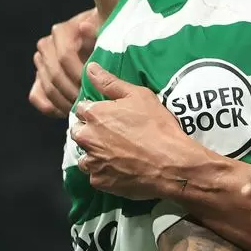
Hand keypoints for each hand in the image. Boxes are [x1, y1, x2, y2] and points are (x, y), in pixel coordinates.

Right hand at [29, 9, 100, 117]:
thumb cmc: (106, 37)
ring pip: (47, 88)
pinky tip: (68, 112)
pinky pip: (36, 96)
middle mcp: (47, 45)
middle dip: (74, 92)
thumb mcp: (107, 30)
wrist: (99, 42)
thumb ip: (99, 28)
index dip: (79, 74)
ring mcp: (41, 62)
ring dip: (65, 103)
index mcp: (61, 31)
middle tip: (91, 103)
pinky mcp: (39, 78)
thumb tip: (84, 27)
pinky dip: (51, 107)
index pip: (65, 56)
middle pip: (55, 75)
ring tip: (84, 109)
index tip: (95, 86)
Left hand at [75, 63, 205, 200]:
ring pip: (84, 156)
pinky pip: (95, 176)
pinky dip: (104, 173)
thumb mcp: (138, 96)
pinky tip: (120, 169)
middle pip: (78, 132)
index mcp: (94, 114)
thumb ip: (110, 82)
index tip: (109, 116)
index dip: (95, 111)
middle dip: (90, 132)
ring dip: (94, 154)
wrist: (172, 164)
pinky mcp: (100, 182)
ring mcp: (92, 162)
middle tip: (113, 135)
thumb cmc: (157, 126)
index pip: (81, 109)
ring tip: (115, 154)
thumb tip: (90, 68)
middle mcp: (87, 138)